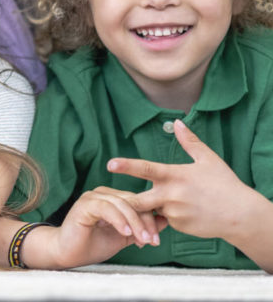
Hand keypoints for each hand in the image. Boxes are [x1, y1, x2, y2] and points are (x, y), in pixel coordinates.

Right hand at [51, 186, 165, 267]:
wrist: (68, 253)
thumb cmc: (93, 244)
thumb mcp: (123, 237)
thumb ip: (140, 228)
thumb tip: (164, 220)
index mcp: (112, 199)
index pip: (138, 203)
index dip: (150, 220)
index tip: (156, 240)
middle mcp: (103, 194)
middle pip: (132, 202)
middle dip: (145, 222)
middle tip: (152, 241)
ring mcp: (92, 197)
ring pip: (121, 204)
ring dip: (134, 223)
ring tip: (142, 240)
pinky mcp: (84, 205)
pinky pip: (106, 208)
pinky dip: (118, 220)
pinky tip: (125, 232)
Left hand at [108, 119, 255, 240]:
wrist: (240, 215)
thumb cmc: (224, 184)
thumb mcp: (208, 159)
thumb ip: (189, 142)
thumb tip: (176, 122)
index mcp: (174, 175)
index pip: (144, 169)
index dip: (126, 166)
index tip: (109, 164)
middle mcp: (170, 195)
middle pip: (137, 200)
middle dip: (128, 200)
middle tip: (120, 199)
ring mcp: (174, 213)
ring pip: (152, 209)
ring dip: (153, 206)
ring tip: (174, 203)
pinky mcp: (178, 226)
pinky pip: (165, 220)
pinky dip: (168, 216)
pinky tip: (186, 212)